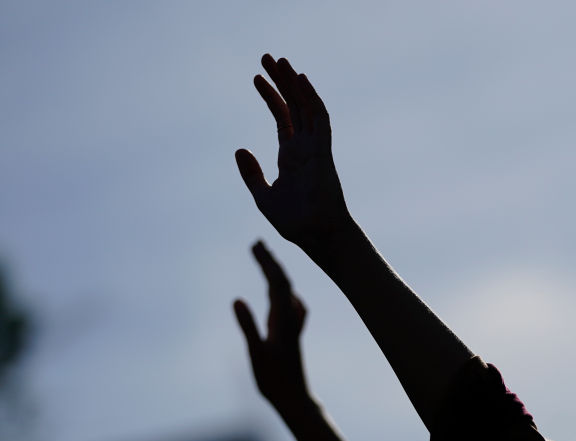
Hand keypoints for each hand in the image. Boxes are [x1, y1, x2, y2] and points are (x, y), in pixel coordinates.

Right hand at [234, 241, 310, 407]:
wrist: (296, 399)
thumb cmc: (275, 380)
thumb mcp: (256, 353)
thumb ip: (248, 326)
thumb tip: (236, 299)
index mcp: (282, 319)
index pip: (277, 282)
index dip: (267, 262)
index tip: (256, 244)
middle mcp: (290, 319)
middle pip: (282, 282)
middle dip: (270, 262)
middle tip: (257, 243)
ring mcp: (291, 326)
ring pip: (286, 293)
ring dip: (275, 274)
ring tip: (264, 259)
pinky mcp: (289, 335)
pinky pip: (289, 306)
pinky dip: (283, 293)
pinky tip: (286, 295)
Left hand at [235, 54, 350, 250]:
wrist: (315, 235)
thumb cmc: (295, 222)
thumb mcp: (263, 196)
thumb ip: (252, 174)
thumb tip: (239, 149)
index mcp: (291, 157)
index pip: (282, 118)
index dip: (270, 97)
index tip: (256, 78)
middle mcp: (305, 148)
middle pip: (294, 106)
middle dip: (281, 81)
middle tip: (268, 57)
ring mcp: (315, 148)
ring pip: (306, 107)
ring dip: (294, 83)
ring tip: (279, 61)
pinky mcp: (323, 151)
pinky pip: (320, 119)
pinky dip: (311, 98)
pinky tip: (300, 80)